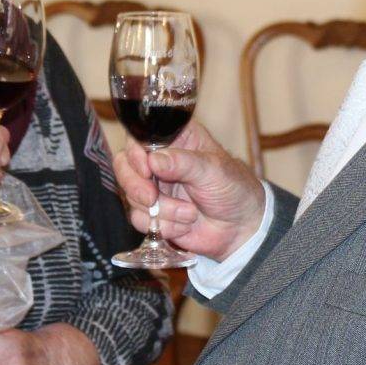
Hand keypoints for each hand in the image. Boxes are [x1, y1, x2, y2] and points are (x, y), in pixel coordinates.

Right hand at [113, 122, 265, 262]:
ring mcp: (154, 187)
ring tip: (189, 213)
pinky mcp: (153, 213)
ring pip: (131, 196)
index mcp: (175, 139)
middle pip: (124, 165)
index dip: (135, 153)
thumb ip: (183, 163)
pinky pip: (139, 219)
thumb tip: (154, 160)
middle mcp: (159, 161)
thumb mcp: (213, 169)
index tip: (146, 169)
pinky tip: (184, 224)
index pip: (139, 137)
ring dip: (161, 210)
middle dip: (136, 185)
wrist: (241, 227)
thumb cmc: (233, 188)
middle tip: (152, 197)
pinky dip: (162, 225)